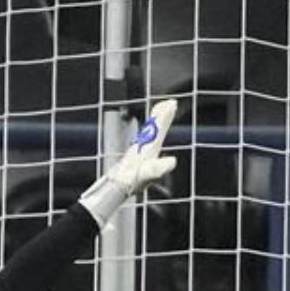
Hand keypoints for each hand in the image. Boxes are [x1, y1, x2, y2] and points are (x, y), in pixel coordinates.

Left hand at [79, 97, 180, 225]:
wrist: (117, 187)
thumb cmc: (131, 181)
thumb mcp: (147, 175)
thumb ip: (157, 168)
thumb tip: (172, 160)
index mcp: (149, 147)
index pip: (158, 127)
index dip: (165, 115)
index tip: (172, 103)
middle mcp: (144, 145)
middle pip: (154, 126)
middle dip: (161, 113)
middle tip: (170, 102)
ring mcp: (141, 150)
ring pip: (150, 130)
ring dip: (157, 119)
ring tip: (163, 109)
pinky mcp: (138, 155)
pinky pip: (148, 138)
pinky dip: (152, 131)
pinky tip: (153, 133)